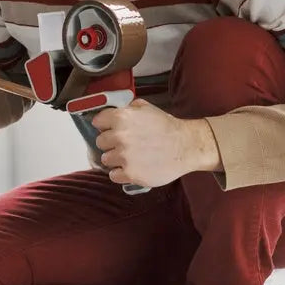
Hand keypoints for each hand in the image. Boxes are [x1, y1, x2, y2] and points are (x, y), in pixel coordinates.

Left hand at [90, 100, 222, 187]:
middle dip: (111, 143)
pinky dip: (121, 174)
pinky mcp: (130, 174)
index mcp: (121, 118)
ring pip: (105, 159)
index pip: (98, 122)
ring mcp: (123, 157)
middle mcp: (119, 136)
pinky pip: (113, 175)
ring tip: (130, 157)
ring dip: (115, 159)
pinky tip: (132, 168)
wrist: (186, 146)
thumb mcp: (147, 108)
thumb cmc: (167, 127)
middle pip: (100, 142)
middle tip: (124, 144)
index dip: (105, 126)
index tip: (110, 130)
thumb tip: (114, 112)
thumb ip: (127, 109)